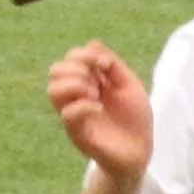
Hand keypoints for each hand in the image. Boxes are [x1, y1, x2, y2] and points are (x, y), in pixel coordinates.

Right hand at [48, 41, 153, 177]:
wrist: (140, 150)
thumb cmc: (135, 118)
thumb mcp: (129, 84)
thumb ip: (112, 65)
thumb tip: (92, 43)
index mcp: (88, 81)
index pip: (70, 58)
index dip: (85, 54)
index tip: (107, 65)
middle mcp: (76, 96)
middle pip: (55, 70)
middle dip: (77, 68)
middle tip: (98, 81)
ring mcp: (74, 114)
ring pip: (53, 91)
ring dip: (75, 85)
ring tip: (95, 94)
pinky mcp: (77, 132)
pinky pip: (67, 114)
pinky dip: (83, 105)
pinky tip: (99, 108)